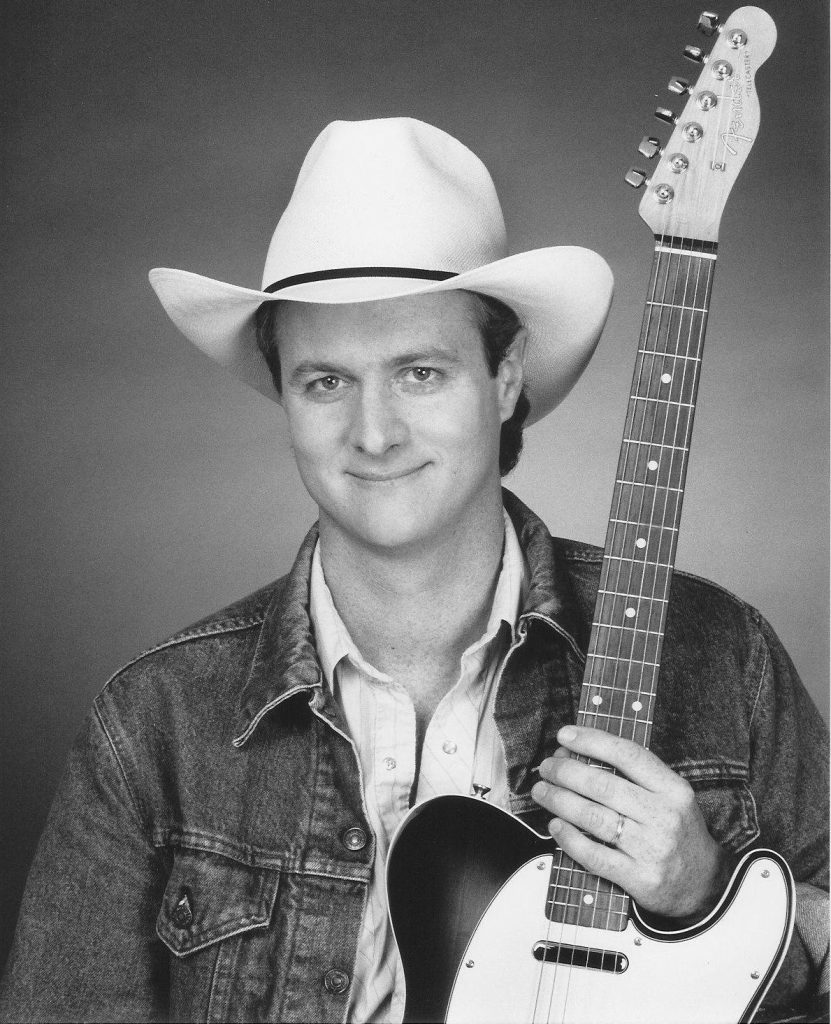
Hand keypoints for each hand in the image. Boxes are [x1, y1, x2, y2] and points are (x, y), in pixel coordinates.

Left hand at [531, 725, 735, 921]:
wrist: (704, 885)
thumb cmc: (678, 832)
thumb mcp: (670, 796)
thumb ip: (635, 775)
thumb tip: (579, 753)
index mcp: (673, 789)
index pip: (628, 754)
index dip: (591, 741)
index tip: (564, 735)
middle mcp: (663, 816)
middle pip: (603, 785)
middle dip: (566, 772)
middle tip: (547, 767)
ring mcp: (651, 849)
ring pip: (593, 817)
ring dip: (559, 800)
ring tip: (542, 791)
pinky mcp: (639, 878)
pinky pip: (594, 854)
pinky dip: (568, 837)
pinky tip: (556, 825)